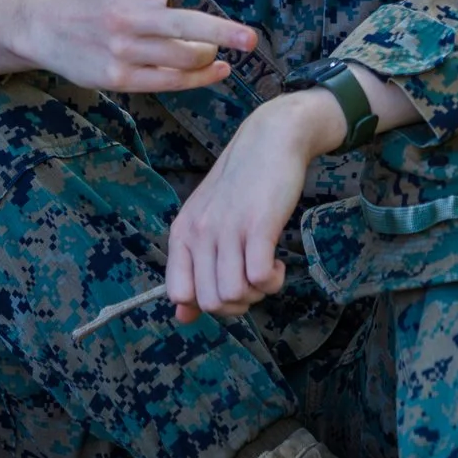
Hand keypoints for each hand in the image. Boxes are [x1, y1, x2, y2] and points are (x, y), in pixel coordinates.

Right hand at [0, 0, 257, 89]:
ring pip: (182, 58)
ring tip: (216, 49)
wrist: (44, 25)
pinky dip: (199, 78)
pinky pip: (170, 81)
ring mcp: (123, 49)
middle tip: (251, 39)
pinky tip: (218, 70)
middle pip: (184, 25)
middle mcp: (128, 15)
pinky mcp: (119, 77)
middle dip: (222, 32)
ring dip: (209, 54)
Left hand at [166, 89, 343, 317]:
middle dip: (238, 304)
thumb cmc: (242, 183)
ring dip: (258, 294)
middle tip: (254, 282)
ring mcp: (228, 229)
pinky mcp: (258, 226)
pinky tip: (278, 264)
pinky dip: (273, 281)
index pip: (178, 294)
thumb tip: (182, 318)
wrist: (271, 138)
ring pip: (234, 295)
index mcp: (182, 233)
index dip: (206, 303)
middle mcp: (200, 233)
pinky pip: (259, 278)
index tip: (229, 284)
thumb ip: (193, 266)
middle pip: (211, 302)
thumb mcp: (208, 221)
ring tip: (268, 271)